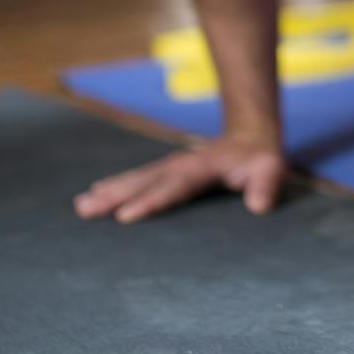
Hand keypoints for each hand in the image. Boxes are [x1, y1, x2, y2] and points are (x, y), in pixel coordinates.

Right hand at [73, 131, 287, 222]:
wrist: (251, 136)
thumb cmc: (261, 159)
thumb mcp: (271, 169)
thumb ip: (266, 186)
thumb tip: (258, 206)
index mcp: (201, 168)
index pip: (172, 188)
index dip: (150, 202)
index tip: (125, 217)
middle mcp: (179, 164)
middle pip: (143, 182)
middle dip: (114, 196)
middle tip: (85, 209)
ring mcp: (170, 166)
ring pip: (135, 179)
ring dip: (109, 191)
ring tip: (82, 205)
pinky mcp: (166, 170)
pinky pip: (137, 179)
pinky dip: (116, 186)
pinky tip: (97, 195)